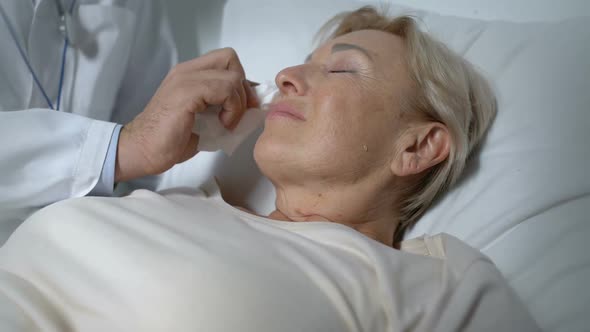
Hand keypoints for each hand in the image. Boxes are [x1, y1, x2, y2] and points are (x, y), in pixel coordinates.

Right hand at [115, 48, 257, 181]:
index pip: (226, 61)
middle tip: (239, 113)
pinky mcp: (187, 92)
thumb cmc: (170, 140)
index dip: (241, 83)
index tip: (243, 108)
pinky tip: (222, 125)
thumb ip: (222, 108)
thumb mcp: (204, 120)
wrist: (142, 150)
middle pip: (231, 59)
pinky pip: (225, 89)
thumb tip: (249, 110)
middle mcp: (187, 71)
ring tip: (227, 123)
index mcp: (189, 75)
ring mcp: (186, 79)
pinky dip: (232, 109)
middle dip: (243, 87)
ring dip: (238, 103)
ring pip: (233, 76)